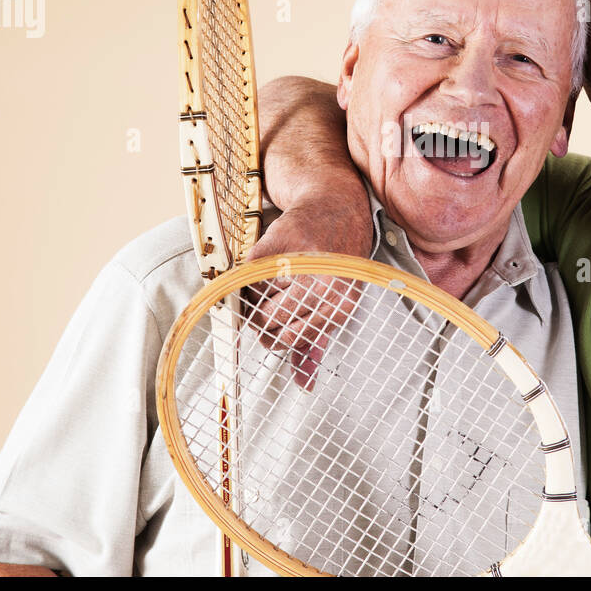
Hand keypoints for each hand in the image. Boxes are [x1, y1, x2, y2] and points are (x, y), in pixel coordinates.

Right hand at [245, 196, 372, 389]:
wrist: (336, 207)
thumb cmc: (336, 262)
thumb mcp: (336, 303)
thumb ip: (316, 343)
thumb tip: (304, 383)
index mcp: (340, 307)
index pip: (289, 338)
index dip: (274, 336)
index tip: (272, 327)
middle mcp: (324, 285)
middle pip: (269, 320)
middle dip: (263, 316)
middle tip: (271, 301)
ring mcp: (302, 261)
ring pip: (258, 296)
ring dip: (259, 290)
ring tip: (279, 276)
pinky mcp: (281, 241)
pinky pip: (250, 270)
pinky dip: (253, 270)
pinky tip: (271, 261)